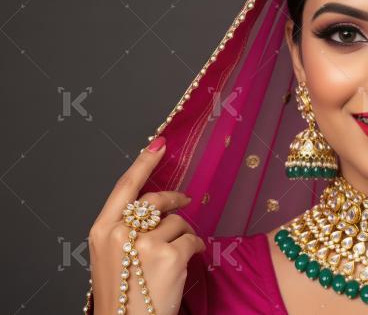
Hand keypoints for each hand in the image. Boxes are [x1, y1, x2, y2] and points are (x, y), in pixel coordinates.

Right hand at [88, 136, 205, 314]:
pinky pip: (192, 238)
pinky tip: (188, 260)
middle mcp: (120, 232)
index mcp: (101, 230)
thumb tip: (153, 205)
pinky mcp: (169, 255)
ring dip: (184, 233)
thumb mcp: (110, 256)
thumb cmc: (122, 292)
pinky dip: (195, 247)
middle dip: (176, 198)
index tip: (160, 144)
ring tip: (175, 254)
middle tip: (186, 200)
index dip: (144, 162)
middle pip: (156, 199)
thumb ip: (125, 228)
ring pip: (178, 220)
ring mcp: (145, 243)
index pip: (125, 186)